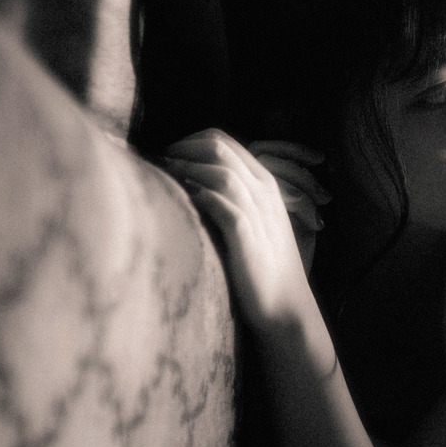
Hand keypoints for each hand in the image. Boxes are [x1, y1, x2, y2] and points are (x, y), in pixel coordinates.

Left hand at [163, 129, 315, 329]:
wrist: (286, 306)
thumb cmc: (262, 265)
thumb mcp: (253, 221)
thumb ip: (230, 198)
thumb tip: (188, 181)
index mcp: (264, 183)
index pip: (223, 141)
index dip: (189, 141)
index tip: (166, 154)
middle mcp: (263, 192)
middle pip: (218, 147)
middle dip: (182, 148)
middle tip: (159, 161)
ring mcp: (258, 213)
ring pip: (221, 172)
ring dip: (187, 168)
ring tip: (164, 174)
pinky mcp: (248, 237)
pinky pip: (222, 205)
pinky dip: (200, 196)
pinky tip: (183, 198)